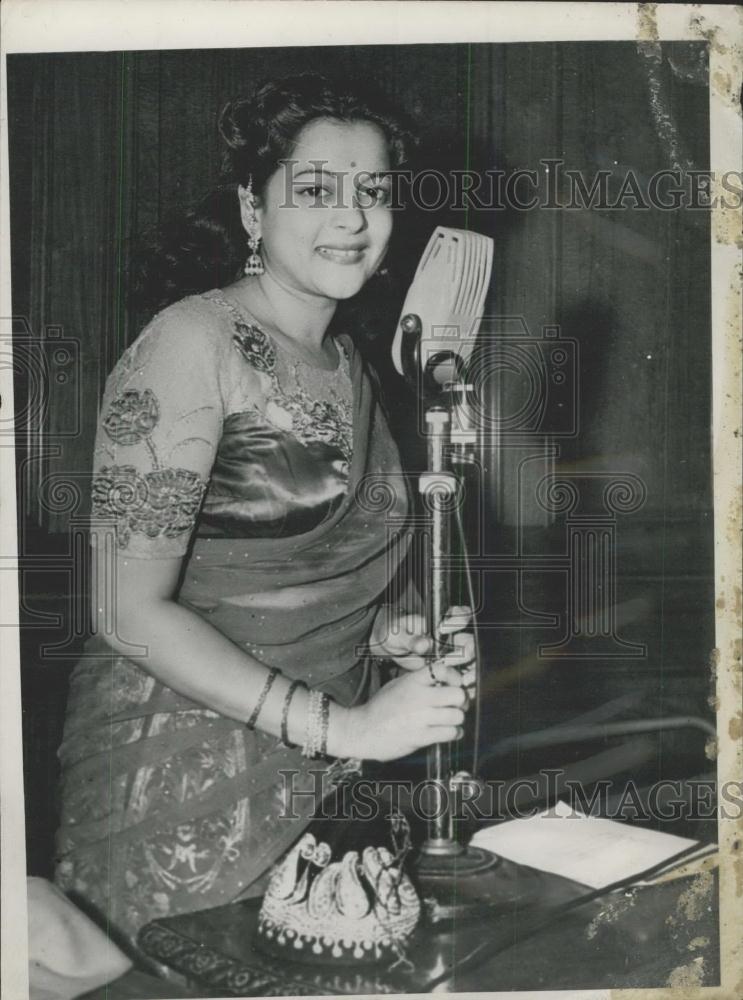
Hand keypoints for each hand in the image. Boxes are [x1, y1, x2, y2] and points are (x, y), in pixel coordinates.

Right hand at [342, 658, 470, 761]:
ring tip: (450, 720)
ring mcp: (420, 718)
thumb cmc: (380, 707)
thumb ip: (419, 681)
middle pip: (457, 695)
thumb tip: (444, 680)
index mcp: (412, 681)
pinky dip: (453, 733)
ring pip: (457, 716)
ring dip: (456, 719)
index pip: (443, 670)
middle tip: (457, 705)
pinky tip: (447, 732)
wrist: (363, 730)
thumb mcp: (398, 684)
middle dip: (460, 701)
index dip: (455, 676)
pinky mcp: (421, 737)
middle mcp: (418, 697)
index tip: (455, 683)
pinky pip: (450, 733)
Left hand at [370, 604, 475, 683]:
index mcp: (439, 621)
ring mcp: (450, 651)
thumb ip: (411, 639)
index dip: (458, 619)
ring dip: (470, 668)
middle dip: (467, 650)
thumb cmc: (394, 634)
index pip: (459, 614)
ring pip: (470, 659)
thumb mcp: (398, 634)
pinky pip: (462, 673)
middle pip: (469, 639)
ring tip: (464, 679)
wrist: (390, 649)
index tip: (443, 628)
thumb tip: (424, 645)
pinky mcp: (448, 667)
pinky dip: (465, 680)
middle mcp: (449, 635)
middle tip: (453, 659)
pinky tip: (463, 686)